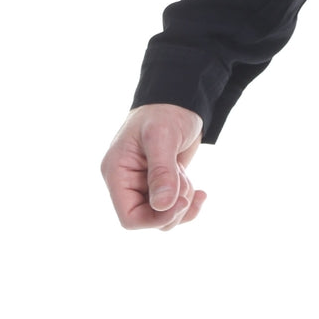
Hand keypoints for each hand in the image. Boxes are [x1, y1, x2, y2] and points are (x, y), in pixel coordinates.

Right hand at [101, 103, 205, 230]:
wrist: (180, 99)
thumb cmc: (166, 111)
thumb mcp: (162, 137)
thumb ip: (161, 171)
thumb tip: (162, 206)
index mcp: (117, 172)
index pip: (129, 217)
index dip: (155, 219)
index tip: (179, 203)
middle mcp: (127, 182)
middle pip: (147, 219)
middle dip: (172, 208)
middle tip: (188, 185)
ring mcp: (143, 184)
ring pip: (162, 216)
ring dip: (182, 203)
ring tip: (188, 176)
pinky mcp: (161, 184)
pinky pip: (171, 208)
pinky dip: (187, 203)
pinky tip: (201, 192)